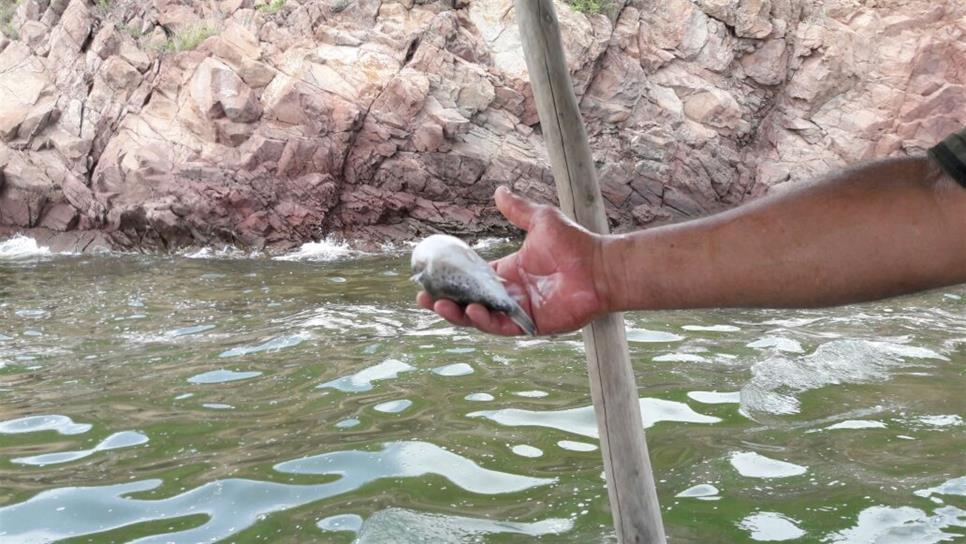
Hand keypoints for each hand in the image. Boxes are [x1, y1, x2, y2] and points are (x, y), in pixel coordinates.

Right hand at [416, 186, 609, 334]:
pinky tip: (472, 311)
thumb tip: (499, 190)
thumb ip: (517, 209)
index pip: (472, 280)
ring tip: (440, 305)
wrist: (600, 266)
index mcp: (508, 272)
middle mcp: (510, 294)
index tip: (429, 277)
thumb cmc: (575, 244)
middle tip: (422, 297)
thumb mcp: (540, 220)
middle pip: (468, 302)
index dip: (450, 281)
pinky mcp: (529, 325)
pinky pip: (501, 327)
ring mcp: (518, 311)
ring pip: (479, 318)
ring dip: (458, 314)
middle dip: (444, 302)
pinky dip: (484, 321)